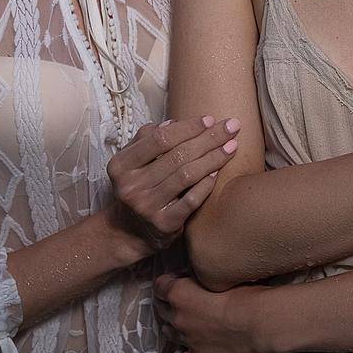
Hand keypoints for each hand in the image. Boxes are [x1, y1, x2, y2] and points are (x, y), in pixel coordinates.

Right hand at [106, 115, 241, 250]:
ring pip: (187, 175)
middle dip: (208, 138)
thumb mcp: (131, 163)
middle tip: (231, 127)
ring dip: (213, 158)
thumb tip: (173, 122)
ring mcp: (147, 206)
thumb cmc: (136, 188)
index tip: (209, 119)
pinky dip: (206, 184)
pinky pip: (191, 199)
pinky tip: (219, 171)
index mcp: (121, 165)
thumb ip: (147, 140)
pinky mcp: (164, 223)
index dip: (187, 127)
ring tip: (232, 146)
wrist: (128, 232)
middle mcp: (131, 186)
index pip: (159, 139)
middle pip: (178, 155)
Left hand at [152, 273, 269, 352]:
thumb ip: (204, 282)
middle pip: (162, 310)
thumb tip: (201, 282)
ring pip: (168, 334)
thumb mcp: (221, 279)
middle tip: (186, 304)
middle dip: (170, 305)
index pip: (160, 286)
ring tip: (189, 327)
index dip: (169, 283)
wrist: (264, 324)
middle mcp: (178, 317)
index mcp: (180, 293)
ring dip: (175, 328)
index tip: (179, 282)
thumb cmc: (248, 295)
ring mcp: (186, 341)